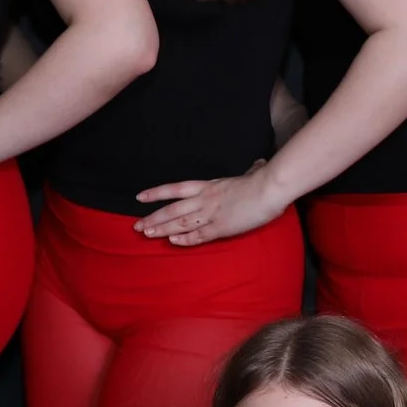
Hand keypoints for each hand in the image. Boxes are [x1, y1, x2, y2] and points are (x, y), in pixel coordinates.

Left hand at [133, 160, 284, 246]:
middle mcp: (204, 199)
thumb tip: (258, 164)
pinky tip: (172, 241)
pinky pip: (198, 235)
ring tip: (147, 234)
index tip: (140, 197)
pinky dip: (184, 239)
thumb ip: (251, 171)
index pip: (175, 189)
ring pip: (180, 222)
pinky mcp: (221, 228)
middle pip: (172, 209)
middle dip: (153, 218)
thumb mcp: (251, 174)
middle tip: (137, 226)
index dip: (156, 193)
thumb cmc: (262, 180)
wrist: (269, 189)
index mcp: (209, 186)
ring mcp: (211, 214)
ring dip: (162, 229)